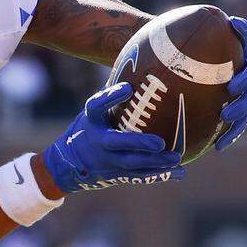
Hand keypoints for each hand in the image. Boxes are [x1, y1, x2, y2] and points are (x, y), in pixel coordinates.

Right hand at [42, 83, 184, 192]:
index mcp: (91, 120)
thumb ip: (112, 98)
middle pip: (116, 143)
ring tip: (176, 158)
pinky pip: (138, 177)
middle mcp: (97, 141)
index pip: (96, 106)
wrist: (67, 164)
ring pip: (131, 164)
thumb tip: (140, 69)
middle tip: (160, 142)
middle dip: (138, 143)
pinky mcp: (115, 175)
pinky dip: (159, 175)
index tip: (127, 87)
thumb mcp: (94, 114)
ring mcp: (105, 161)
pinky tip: (179, 173)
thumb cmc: (89, 129)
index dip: (110, 96)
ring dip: (155, 163)